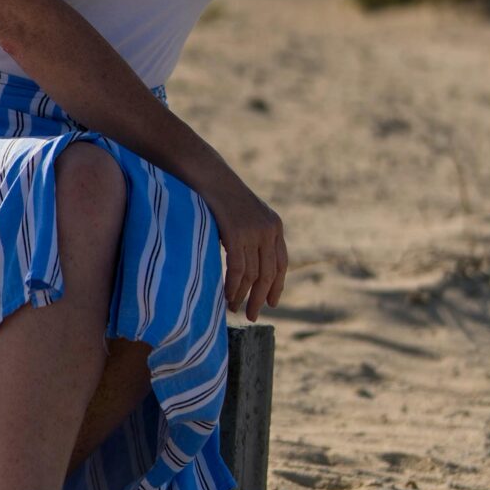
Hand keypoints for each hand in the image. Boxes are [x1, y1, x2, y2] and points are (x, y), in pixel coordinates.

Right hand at [199, 165, 287, 322]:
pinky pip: (238, 269)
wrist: (207, 174)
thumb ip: (251, 237)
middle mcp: (269, 230)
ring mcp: (254, 232)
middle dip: (260, 298)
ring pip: (253, 275)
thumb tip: (247, 267)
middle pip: (269, 274)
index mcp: (275, 225)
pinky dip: (232, 287)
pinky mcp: (236, 234)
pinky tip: (227, 297)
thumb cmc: (221, 195)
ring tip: (234, 309)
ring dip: (243, 296)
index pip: (281, 263)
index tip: (272, 303)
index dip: (277, 286)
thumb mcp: (244, 216)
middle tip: (252, 316)